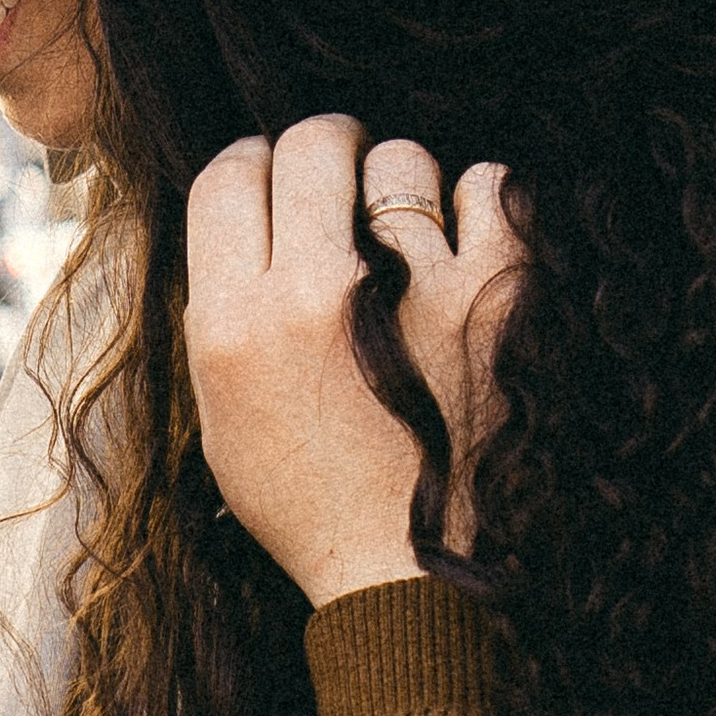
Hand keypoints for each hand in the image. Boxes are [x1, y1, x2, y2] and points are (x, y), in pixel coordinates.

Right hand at [184, 116, 521, 608]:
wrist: (404, 574)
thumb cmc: (309, 497)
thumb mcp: (222, 411)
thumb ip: (222, 307)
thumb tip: (243, 215)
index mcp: (233, 321)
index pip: (227, 173)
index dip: (251, 166)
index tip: (273, 183)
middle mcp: (315, 293)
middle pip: (310, 142)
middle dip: (324, 149)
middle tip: (341, 178)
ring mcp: (410, 288)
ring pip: (401, 160)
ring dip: (401, 184)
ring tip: (407, 231)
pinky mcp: (493, 297)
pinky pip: (489, 186)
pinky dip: (479, 202)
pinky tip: (465, 237)